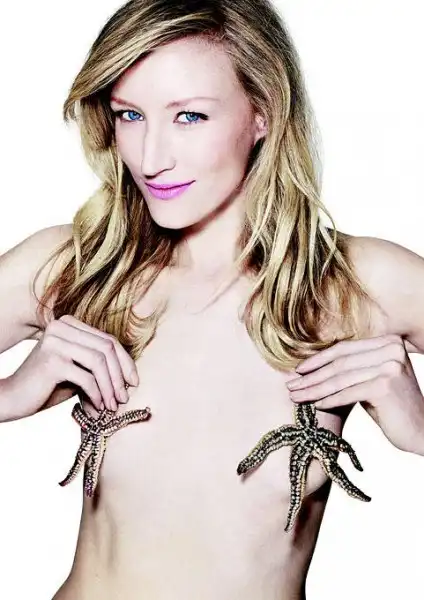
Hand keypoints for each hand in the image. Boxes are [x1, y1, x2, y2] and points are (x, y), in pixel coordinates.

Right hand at [4, 314, 138, 420]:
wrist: (12, 398)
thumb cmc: (48, 385)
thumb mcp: (78, 370)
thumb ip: (99, 365)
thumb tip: (132, 376)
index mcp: (69, 324)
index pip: (107, 340)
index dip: (125, 361)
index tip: (133, 381)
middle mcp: (62, 326)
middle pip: (107, 348)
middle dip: (120, 375)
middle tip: (125, 397)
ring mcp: (56, 341)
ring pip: (99, 362)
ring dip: (110, 386)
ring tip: (113, 404)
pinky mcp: (52, 361)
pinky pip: (86, 378)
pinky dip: (97, 393)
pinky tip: (98, 406)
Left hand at [285, 334, 423, 453]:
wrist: (422, 431)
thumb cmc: (392, 407)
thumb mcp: (372, 379)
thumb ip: (352, 368)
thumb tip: (311, 367)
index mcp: (388, 342)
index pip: (344, 350)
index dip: (318, 360)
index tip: (297, 371)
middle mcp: (391, 349)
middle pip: (340, 364)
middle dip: (312, 377)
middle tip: (291, 386)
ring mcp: (390, 366)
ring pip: (341, 379)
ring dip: (314, 389)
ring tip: (296, 397)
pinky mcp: (386, 386)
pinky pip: (349, 393)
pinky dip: (329, 400)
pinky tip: (315, 406)